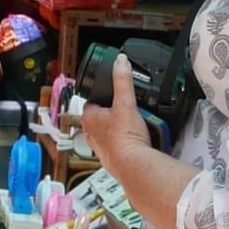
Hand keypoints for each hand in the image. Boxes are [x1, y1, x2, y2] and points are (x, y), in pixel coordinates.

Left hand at [79, 56, 148, 181]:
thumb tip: (120, 62)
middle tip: (131, 111)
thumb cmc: (124, 138)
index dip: (104, 96)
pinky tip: (140, 140)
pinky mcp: (113, 158)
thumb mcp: (125, 102)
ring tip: (138, 125)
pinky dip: (130, 141)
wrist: (133, 166)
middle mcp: (91, 134)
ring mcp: (101, 147)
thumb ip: (122, 80)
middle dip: (118, 113)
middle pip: (105, 116)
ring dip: (125, 127)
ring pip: (113, 131)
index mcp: (88, 118)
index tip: (115, 95)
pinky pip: (122, 144)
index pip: (93, 101)